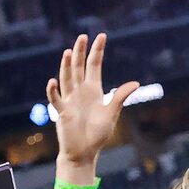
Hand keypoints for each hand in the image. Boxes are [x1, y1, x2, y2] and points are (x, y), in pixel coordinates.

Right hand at [47, 33, 138, 168]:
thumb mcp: (111, 113)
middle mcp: (80, 91)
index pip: (94, 65)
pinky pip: (56, 99)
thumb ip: (120, 97)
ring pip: (67, 78)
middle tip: (83, 36)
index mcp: (93, 90)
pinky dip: (53, 90)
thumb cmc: (97, 134)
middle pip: (79, 67)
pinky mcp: (62, 112)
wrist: (84, 152)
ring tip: (69, 52)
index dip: (97, 51)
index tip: (101, 36)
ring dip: (67, 66)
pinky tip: (53, 81)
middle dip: (80, 52)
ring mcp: (70, 100)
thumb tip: (136, 83)